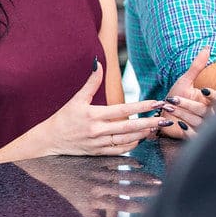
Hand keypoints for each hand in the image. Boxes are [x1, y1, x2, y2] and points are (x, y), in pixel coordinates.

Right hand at [43, 62, 166, 155]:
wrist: (49, 140)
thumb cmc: (63, 118)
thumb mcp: (76, 99)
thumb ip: (91, 83)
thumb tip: (98, 63)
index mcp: (93, 115)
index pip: (123, 109)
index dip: (142, 105)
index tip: (157, 102)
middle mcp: (97, 130)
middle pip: (129, 126)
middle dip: (150, 122)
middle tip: (166, 119)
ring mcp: (98, 143)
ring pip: (127, 139)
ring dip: (144, 133)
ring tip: (156, 127)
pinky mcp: (98, 152)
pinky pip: (120, 150)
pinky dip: (132, 144)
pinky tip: (141, 138)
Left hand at [157, 47, 215, 138]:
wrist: (162, 114)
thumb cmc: (175, 96)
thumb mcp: (185, 81)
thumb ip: (197, 67)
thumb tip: (207, 47)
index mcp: (208, 101)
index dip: (213, 95)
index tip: (203, 90)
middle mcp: (208, 114)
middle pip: (204, 111)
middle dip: (188, 105)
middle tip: (172, 100)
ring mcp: (201, 126)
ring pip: (198, 122)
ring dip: (182, 114)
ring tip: (168, 107)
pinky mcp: (192, 136)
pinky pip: (194, 135)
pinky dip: (187, 130)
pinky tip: (177, 124)